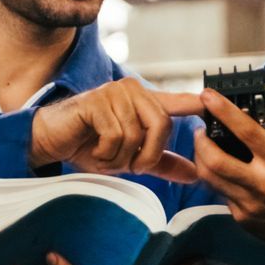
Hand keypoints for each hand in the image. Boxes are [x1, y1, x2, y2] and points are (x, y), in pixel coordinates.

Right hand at [29, 77, 201, 179]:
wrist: (51, 142)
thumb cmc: (89, 146)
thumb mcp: (130, 159)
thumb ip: (162, 163)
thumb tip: (194, 173)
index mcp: (145, 102)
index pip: (177, 101)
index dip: (197, 103)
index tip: (213, 102)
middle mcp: (133, 91)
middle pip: (162, 125)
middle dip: (148, 154)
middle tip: (131, 167)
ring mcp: (115, 93)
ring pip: (136, 134)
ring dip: (121, 158)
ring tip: (105, 157)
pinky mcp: (97, 101)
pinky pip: (116, 135)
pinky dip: (106, 153)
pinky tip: (94, 151)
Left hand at [194, 72, 264, 264]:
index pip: (247, 132)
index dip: (224, 112)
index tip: (207, 96)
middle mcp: (264, 186)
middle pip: (215, 161)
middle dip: (200, 141)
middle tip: (200, 128)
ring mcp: (250, 206)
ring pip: (210, 179)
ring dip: (201, 159)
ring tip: (205, 146)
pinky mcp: (243, 219)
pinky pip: (221, 195)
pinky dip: (219, 179)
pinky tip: (224, 169)